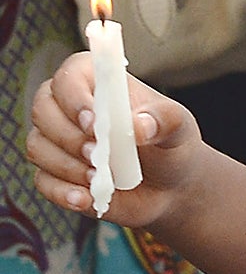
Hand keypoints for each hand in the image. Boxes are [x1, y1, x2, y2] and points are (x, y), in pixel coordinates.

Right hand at [27, 52, 203, 227]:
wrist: (171, 188)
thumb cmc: (171, 145)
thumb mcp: (179, 127)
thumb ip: (164, 119)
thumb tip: (139, 125)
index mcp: (101, 84)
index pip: (70, 74)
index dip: (74, 96)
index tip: (94, 122)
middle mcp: (71, 108)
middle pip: (42, 109)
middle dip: (68, 135)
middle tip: (99, 155)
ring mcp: (59, 142)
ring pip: (38, 146)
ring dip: (67, 166)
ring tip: (102, 178)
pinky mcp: (54, 174)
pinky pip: (42, 181)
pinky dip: (62, 192)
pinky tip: (86, 198)